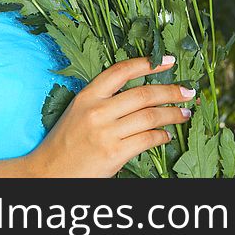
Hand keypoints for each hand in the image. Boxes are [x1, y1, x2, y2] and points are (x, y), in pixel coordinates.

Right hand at [26, 55, 194, 176]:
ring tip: (185, 113)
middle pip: (144, 94)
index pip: (121, 71)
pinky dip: (162, 136)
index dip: (148, 63)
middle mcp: (97, 111)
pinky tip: (167, 136)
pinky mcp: (114, 154)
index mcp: (87, 96)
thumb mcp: (78, 112)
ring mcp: (106, 132)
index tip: (168, 60)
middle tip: (188, 91)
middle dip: (171, 91)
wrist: (46, 173)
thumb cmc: (64, 144)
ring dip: (173, 114)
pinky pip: (147, 140)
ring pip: (150, 117)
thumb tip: (140, 93)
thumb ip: (103, 100)